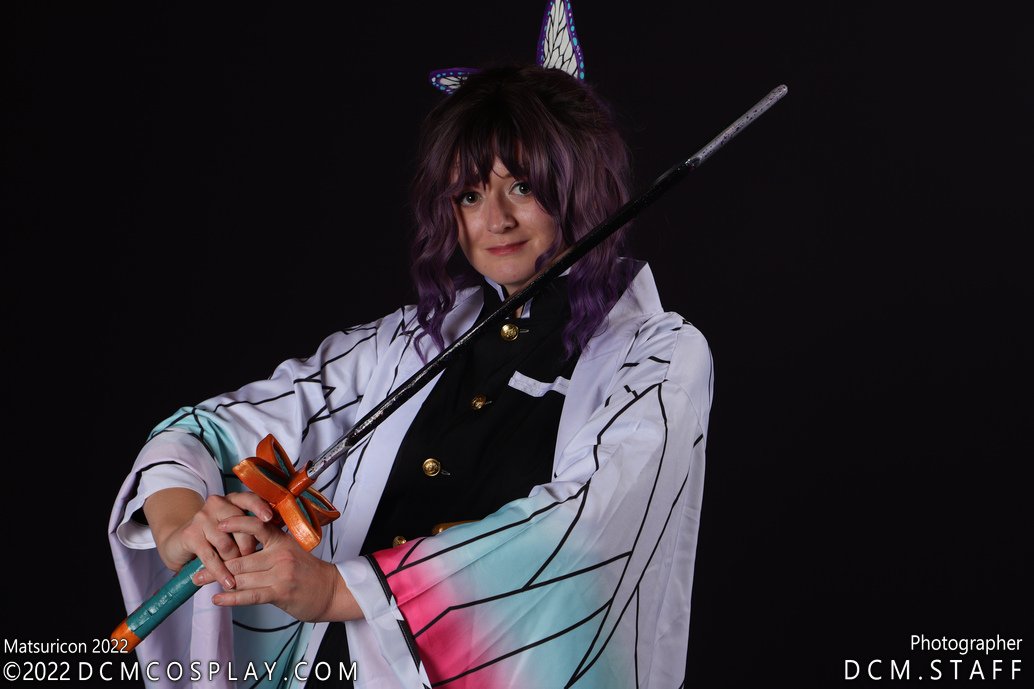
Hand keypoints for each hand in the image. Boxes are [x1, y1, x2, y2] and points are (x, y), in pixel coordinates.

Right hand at [144, 488, 273, 590]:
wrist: (180, 542)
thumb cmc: (217, 537)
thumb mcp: (236, 529)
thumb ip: (254, 528)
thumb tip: (279, 538)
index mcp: (232, 500)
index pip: (249, 499)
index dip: (260, 508)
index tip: (270, 519)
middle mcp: (217, 504)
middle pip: (240, 524)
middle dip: (248, 546)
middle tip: (252, 560)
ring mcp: (201, 518)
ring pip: (226, 543)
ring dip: (234, 562)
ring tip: (239, 574)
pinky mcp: (190, 535)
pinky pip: (211, 557)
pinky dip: (221, 572)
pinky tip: (228, 583)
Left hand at [194, 514, 361, 622]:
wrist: (330, 590)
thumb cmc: (309, 572)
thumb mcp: (292, 550)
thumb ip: (270, 546)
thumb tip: (241, 547)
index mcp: (282, 540)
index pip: (256, 525)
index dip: (235, 523)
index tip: (218, 524)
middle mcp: (280, 554)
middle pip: (240, 557)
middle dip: (216, 563)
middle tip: (196, 567)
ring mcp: (280, 573)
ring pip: (241, 576)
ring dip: (217, 580)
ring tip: (199, 581)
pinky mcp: (280, 592)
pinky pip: (250, 595)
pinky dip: (231, 598)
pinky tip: (217, 598)